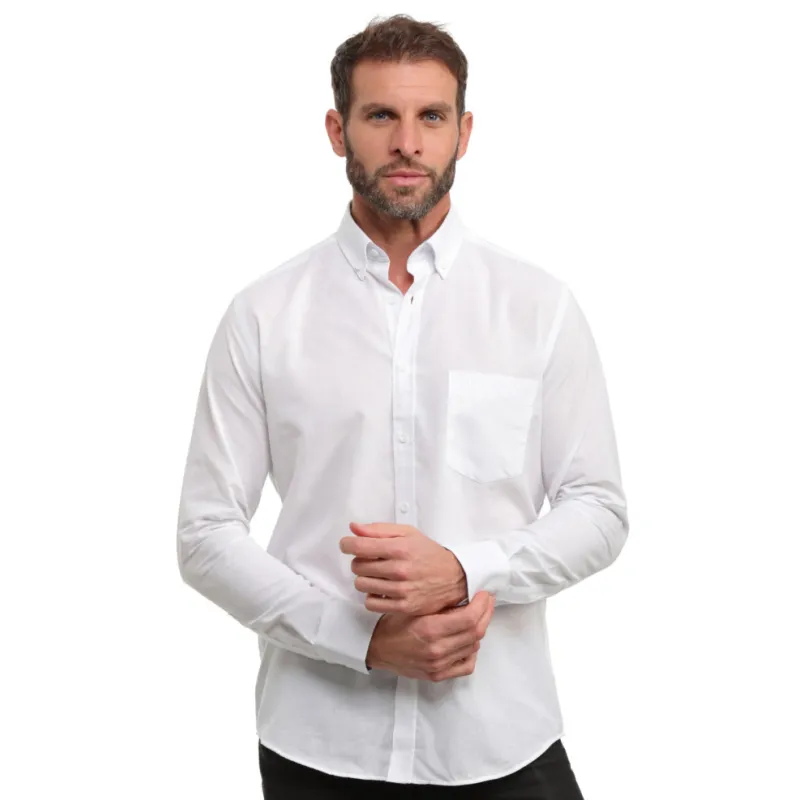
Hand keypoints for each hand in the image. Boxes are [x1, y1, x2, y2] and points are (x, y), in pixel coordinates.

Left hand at [340, 522, 467, 615]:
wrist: (454, 577)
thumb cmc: (429, 554)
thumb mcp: (407, 533)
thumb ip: (378, 530)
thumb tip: (354, 528)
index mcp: (400, 548)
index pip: (359, 546)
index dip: (347, 544)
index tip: (347, 545)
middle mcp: (399, 570)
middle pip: (357, 566)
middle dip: (360, 561)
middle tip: (371, 560)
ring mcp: (401, 590)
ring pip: (361, 585)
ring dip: (365, 579)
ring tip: (378, 575)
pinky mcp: (403, 607)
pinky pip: (370, 603)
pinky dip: (372, 596)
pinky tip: (382, 589)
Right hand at [367, 591, 495, 681]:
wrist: (376, 648)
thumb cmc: (393, 624)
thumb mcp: (413, 608)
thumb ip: (439, 606)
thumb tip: (466, 596)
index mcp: (430, 629)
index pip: (469, 618)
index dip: (482, 605)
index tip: (484, 594)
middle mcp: (437, 649)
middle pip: (475, 632)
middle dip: (486, 614)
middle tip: (487, 602)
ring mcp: (438, 664)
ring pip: (474, 647)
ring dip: (479, 630)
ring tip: (477, 617)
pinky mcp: (437, 674)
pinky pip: (466, 665)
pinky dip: (472, 652)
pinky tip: (467, 640)